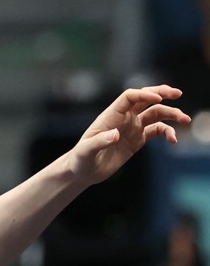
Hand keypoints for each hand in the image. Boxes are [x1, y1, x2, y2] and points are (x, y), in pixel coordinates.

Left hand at [69, 85, 190, 186]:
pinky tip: (173, 140)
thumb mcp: (86, 151)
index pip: (129, 97)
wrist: (83, 172)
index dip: (144, 94)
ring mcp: (132, 127)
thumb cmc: (80, 159)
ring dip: (171, 114)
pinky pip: (157, 131)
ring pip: (156, 114)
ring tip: (185, 119)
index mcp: (111, 115)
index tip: (159, 98)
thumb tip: (115, 135)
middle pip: (145, 99)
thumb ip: (99, 142)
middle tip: (178, 94)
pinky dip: (167, 132)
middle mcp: (124, 118)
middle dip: (162, 93)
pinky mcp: (138, 140)